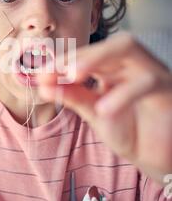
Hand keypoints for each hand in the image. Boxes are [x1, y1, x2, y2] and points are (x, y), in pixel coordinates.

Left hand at [38, 33, 171, 183]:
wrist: (154, 157)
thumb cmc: (128, 130)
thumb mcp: (94, 112)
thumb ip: (72, 96)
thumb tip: (42, 85)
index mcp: (115, 66)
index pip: (89, 54)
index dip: (64, 61)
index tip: (40, 74)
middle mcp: (133, 63)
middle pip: (108, 43)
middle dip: (80, 54)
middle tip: (54, 70)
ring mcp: (152, 71)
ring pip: (129, 48)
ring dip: (97, 58)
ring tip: (71, 77)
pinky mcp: (167, 88)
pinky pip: (146, 81)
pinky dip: (122, 94)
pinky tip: (103, 109)